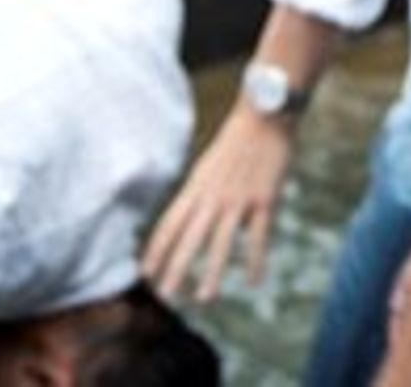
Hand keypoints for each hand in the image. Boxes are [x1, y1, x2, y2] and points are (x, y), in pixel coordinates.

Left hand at [140, 105, 298, 301]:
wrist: (265, 113)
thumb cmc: (238, 139)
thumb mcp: (210, 166)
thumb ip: (204, 195)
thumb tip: (204, 222)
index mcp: (196, 186)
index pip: (169, 224)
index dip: (156, 250)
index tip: (145, 274)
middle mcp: (213, 195)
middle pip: (189, 238)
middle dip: (175, 269)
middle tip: (165, 296)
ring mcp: (239, 198)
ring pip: (221, 242)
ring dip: (212, 272)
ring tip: (204, 298)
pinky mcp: (265, 199)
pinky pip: (259, 236)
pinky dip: (255, 261)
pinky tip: (253, 282)